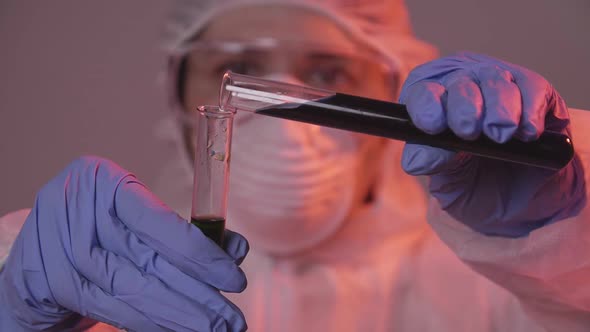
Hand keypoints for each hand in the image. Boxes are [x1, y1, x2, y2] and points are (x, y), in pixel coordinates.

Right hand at [0, 156, 248, 330]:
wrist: (41, 246)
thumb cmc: (100, 224)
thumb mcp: (137, 215)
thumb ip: (184, 231)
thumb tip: (236, 249)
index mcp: (104, 181)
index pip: (161, 224)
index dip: (202, 255)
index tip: (234, 279)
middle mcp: (78, 211)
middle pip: (150, 261)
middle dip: (197, 295)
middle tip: (231, 319)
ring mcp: (60, 248)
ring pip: (131, 289)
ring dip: (177, 315)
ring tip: (212, 328)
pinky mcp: (53, 282)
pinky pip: (111, 308)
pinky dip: (147, 322)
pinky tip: (175, 328)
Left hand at [399, 52, 585, 236]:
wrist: (521, 198)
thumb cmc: (474, 181)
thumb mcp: (447, 179)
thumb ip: (432, 164)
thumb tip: (417, 160)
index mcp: (431, 103)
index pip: (422, 93)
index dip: (426, 105)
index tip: (432, 126)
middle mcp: (462, 84)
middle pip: (460, 83)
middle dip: (464, 107)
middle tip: (468, 131)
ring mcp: (499, 83)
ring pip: (496, 81)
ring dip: (498, 109)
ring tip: (500, 136)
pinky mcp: (534, 90)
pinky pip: (531, 88)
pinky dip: (529, 110)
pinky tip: (526, 133)